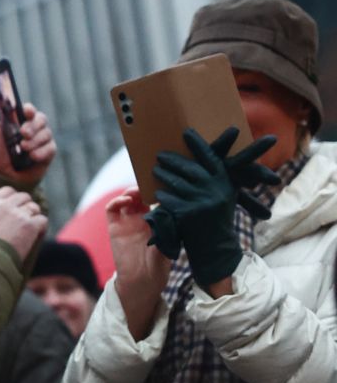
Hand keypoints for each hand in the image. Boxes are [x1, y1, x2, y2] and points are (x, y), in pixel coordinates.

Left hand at [0, 91, 55, 185]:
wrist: (6, 175)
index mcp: (21, 120)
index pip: (29, 109)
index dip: (29, 109)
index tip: (26, 111)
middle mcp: (34, 127)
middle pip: (41, 119)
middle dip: (33, 126)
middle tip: (23, 133)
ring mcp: (43, 139)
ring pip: (46, 134)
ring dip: (35, 141)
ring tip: (23, 148)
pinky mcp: (48, 152)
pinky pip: (50, 148)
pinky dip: (41, 152)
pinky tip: (32, 157)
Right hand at [0, 187, 47, 260]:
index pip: (8, 190)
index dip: (14, 198)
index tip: (15, 207)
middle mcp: (4, 206)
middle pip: (24, 197)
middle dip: (26, 206)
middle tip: (25, 219)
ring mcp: (18, 214)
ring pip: (34, 207)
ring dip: (34, 216)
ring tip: (30, 229)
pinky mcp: (30, 225)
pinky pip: (42, 219)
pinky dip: (41, 227)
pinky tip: (36, 234)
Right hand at [107, 188, 169, 339]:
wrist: (141, 284)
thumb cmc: (159, 268)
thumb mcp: (169, 246)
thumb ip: (167, 228)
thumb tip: (169, 209)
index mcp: (158, 222)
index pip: (158, 199)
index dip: (161, 190)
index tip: (167, 183)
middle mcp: (142, 219)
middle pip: (142, 195)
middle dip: (146, 187)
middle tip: (151, 183)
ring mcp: (127, 222)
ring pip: (128, 198)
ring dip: (132, 190)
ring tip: (137, 191)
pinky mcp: (114, 227)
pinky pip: (112, 209)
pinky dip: (117, 200)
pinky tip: (126, 200)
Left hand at [145, 128, 276, 286]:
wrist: (217, 249)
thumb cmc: (218, 218)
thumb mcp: (224, 195)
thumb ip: (216, 178)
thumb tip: (204, 155)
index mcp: (226, 182)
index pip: (210, 157)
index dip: (197, 144)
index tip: (186, 132)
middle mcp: (215, 190)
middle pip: (189, 168)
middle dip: (172, 159)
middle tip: (160, 154)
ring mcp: (201, 202)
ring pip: (176, 182)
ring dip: (163, 175)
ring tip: (156, 170)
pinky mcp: (188, 214)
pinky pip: (169, 199)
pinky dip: (163, 196)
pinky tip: (159, 194)